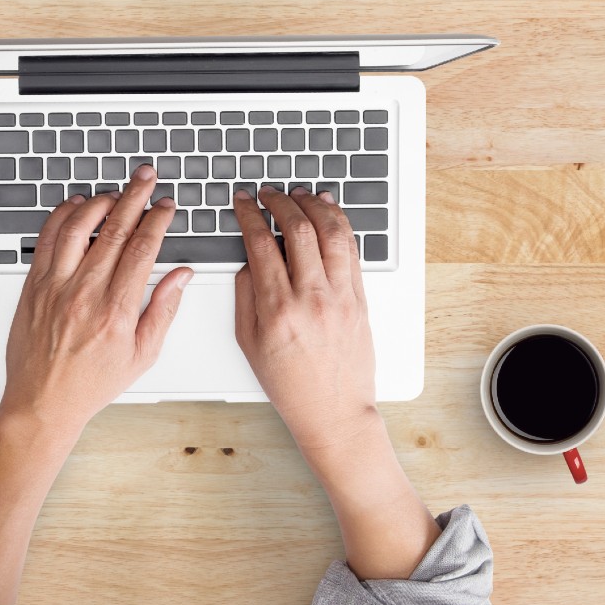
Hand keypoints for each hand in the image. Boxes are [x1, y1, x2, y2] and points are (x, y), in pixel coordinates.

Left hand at [0, 166, 192, 432]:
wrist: (43, 401)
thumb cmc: (91, 383)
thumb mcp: (142, 355)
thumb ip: (164, 310)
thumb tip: (181, 275)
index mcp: (116, 311)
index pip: (143, 249)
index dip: (157, 220)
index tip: (165, 206)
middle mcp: (84, 294)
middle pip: (114, 230)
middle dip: (134, 197)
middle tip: (146, 177)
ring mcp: (55, 287)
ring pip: (78, 228)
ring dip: (99, 202)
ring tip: (115, 192)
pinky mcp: (33, 287)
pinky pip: (46, 240)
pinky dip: (62, 217)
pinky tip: (76, 207)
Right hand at [232, 185, 376, 449]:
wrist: (334, 411)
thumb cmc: (291, 385)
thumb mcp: (249, 343)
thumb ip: (245, 296)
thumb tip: (249, 259)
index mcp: (277, 310)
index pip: (261, 244)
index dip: (249, 215)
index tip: (243, 202)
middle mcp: (312, 299)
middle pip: (298, 229)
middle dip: (279, 202)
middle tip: (268, 193)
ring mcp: (341, 297)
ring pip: (331, 232)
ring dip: (313, 205)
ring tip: (299, 195)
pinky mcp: (360, 299)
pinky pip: (352, 250)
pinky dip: (340, 223)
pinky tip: (328, 211)